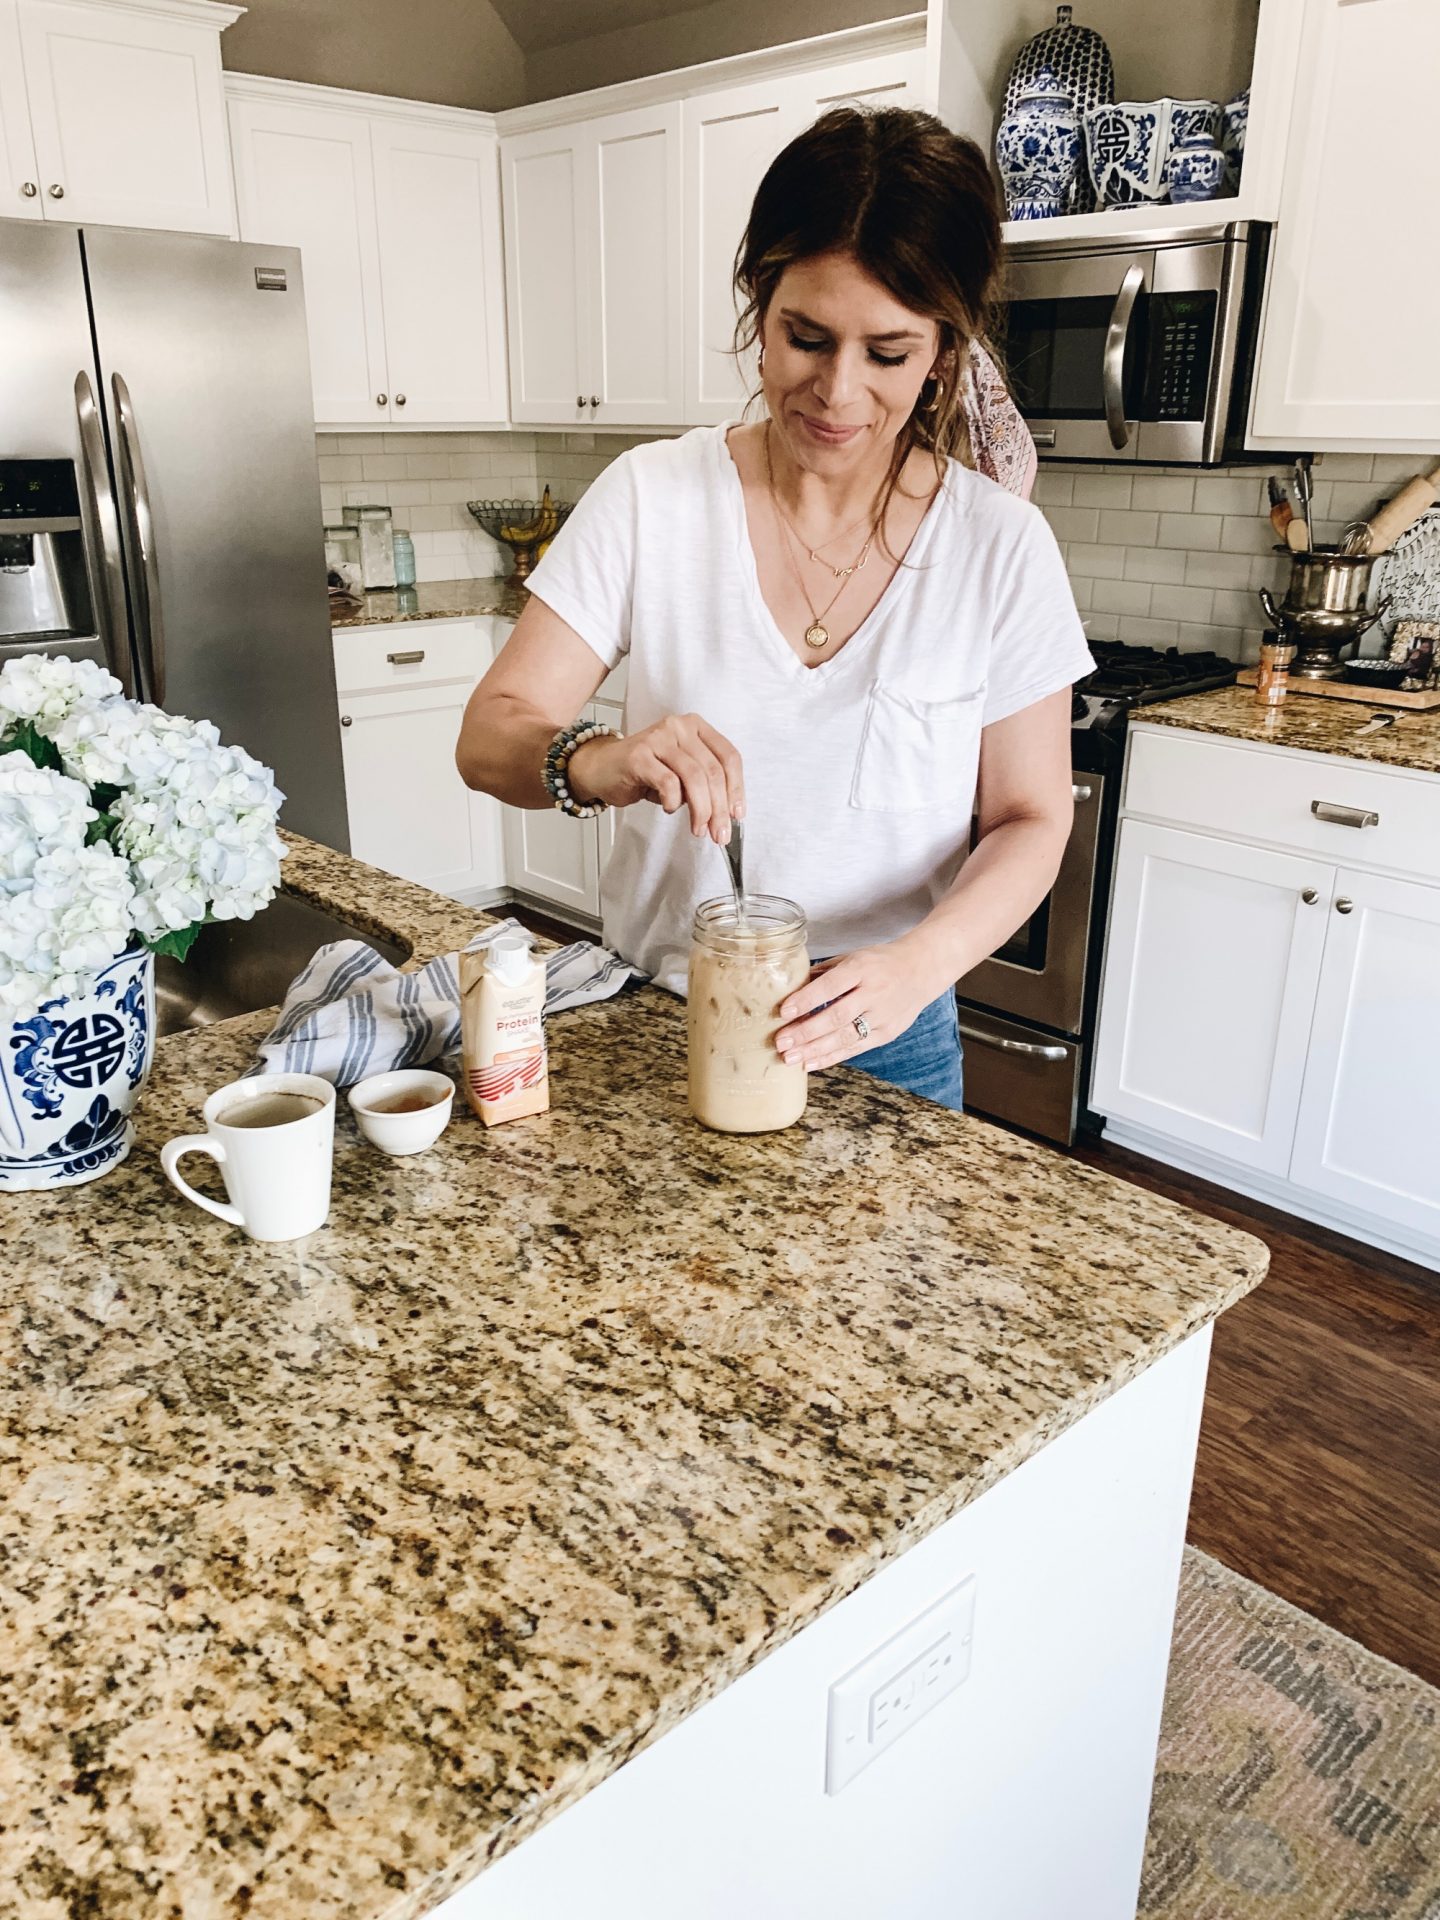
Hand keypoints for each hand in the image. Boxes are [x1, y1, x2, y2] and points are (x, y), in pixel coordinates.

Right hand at [567, 713, 743, 843]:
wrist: (601, 768)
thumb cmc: (644, 772)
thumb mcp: (682, 773)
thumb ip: (704, 783)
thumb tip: (727, 812)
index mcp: (696, 727)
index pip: (728, 757)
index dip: (737, 789)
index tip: (737, 814)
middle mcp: (679, 727)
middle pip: (713, 770)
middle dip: (720, 808)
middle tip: (719, 832)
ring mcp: (658, 738)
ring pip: (694, 778)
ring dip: (701, 810)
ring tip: (698, 829)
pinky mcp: (639, 755)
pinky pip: (668, 783)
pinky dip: (673, 802)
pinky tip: (668, 808)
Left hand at [775, 938, 942, 1072]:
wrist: (921, 970)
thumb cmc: (879, 962)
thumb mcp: (853, 957)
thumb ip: (824, 973)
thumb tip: (790, 989)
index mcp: (862, 968)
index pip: (830, 986)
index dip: (806, 1000)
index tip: (783, 1012)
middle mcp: (874, 993)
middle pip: (836, 1017)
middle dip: (805, 1032)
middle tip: (780, 1042)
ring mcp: (882, 1016)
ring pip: (845, 1037)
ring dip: (814, 1050)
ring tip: (789, 1058)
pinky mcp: (887, 1033)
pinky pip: (855, 1048)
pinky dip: (831, 1057)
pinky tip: (810, 1063)